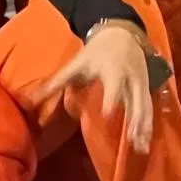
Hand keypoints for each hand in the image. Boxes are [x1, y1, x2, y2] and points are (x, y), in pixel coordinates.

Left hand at [37, 22, 154, 152]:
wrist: (122, 33)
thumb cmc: (96, 51)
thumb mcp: (77, 63)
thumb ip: (57, 82)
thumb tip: (30, 99)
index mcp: (113, 69)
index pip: (114, 84)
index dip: (112, 97)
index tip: (107, 113)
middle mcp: (130, 77)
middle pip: (135, 99)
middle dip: (134, 120)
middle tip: (130, 139)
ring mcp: (140, 83)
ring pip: (144, 106)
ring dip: (143, 127)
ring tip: (141, 147)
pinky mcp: (145, 87)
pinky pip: (149, 108)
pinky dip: (148, 124)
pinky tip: (145, 141)